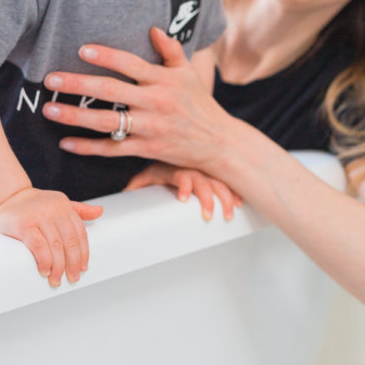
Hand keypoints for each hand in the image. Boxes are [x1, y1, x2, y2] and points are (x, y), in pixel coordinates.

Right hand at [0, 187, 102, 285]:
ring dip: (58, 267)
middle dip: (73, 263)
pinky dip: (44, 260)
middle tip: (73, 278)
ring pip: (55, 246)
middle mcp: (54, 210)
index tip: (83, 268)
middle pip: (70, 242)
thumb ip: (79, 209)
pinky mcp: (24, 225)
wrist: (7, 197)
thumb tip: (100, 211)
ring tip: (57, 279)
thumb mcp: (59, 203)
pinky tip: (45, 270)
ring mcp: (39, 216)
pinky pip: (39, 246)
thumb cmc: (34, 204)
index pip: (80, 233)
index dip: (83, 253)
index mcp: (65, 206)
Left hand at [42, 27, 236, 176]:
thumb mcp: (188, 73)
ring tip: (49, 109)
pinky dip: (88, 147)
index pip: (130, 64)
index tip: (82, 49)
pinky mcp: (146, 150)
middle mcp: (155, 103)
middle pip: (110, 91)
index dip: (106, 56)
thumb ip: (170, 50)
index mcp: (163, 80)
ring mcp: (150, 128)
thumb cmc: (200, 104)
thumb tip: (152, 28)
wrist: (218, 143)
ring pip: (106, 122)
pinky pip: (112, 149)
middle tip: (50, 79)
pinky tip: (66, 142)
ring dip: (74, 115)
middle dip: (77, 84)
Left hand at [126, 162, 242, 220]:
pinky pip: (228, 181)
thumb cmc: (162, 167)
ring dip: (225, 197)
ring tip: (229, 214)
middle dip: (207, 197)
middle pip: (202, 179)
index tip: (183, 198)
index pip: (180, 173)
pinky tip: (240, 203)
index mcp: (175, 165)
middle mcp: (192, 166)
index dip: (183, 185)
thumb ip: (138, 184)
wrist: (175, 148)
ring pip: (218, 181)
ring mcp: (205, 170)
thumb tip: (125, 196)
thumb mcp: (149, 174)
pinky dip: (234, 192)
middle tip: (208, 216)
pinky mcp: (215, 175)